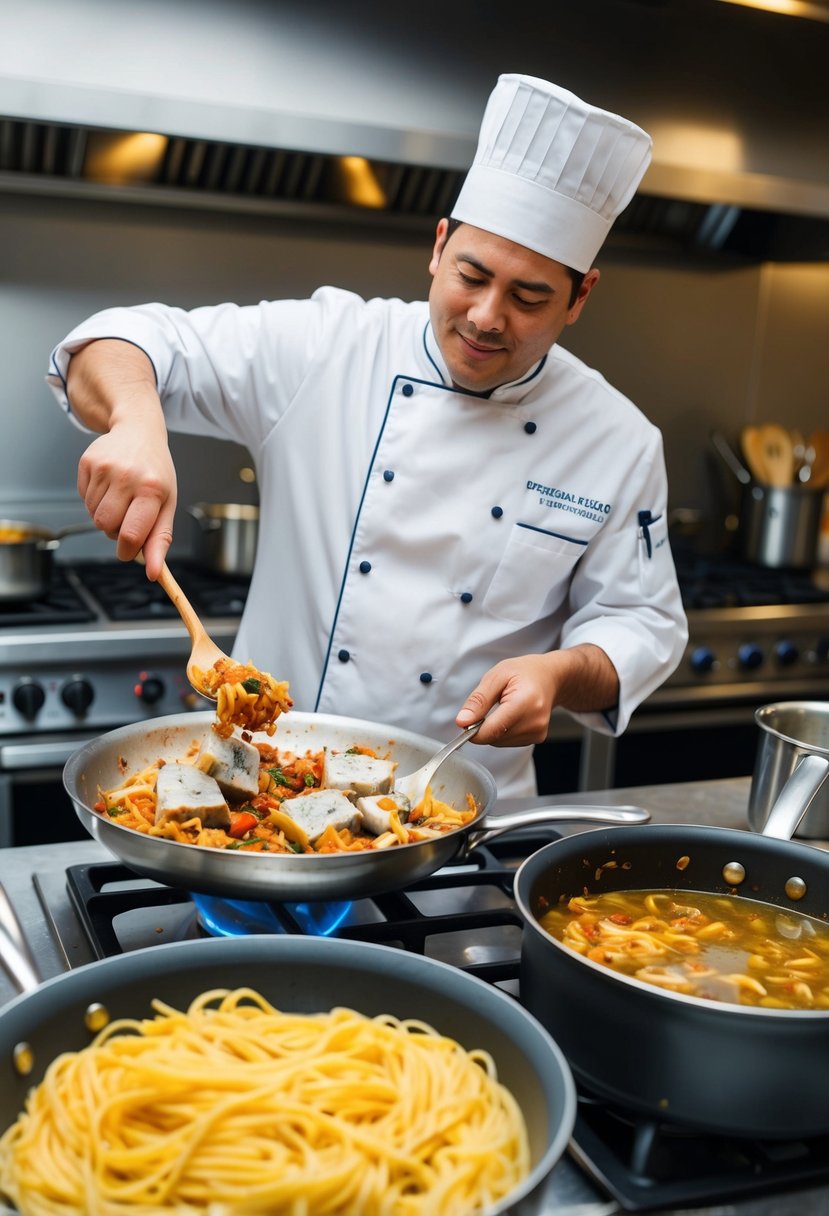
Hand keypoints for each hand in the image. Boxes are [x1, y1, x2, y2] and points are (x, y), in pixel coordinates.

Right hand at [69, 340, 175, 578]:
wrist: (139, 430)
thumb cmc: (156, 473)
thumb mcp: (167, 504)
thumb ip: (159, 540)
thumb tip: (154, 574)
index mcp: (152, 489)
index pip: (132, 535)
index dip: (127, 551)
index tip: (128, 551)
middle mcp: (127, 477)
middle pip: (106, 527)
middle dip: (114, 531)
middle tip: (127, 518)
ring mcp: (104, 468)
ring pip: (93, 514)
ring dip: (105, 515)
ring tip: (121, 497)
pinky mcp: (87, 462)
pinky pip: (84, 498)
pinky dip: (95, 500)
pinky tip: (109, 485)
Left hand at [456, 646, 618, 747]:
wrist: (550, 677)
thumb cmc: (524, 672)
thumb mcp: (496, 676)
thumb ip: (478, 700)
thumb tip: (462, 721)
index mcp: (525, 702)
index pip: (491, 730)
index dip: (472, 729)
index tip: (466, 719)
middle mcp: (535, 722)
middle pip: (494, 738)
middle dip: (483, 726)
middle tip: (490, 704)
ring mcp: (538, 732)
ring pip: (499, 742)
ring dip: (493, 729)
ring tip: (504, 707)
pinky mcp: (538, 738)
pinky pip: (508, 741)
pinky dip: (503, 731)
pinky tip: (511, 715)